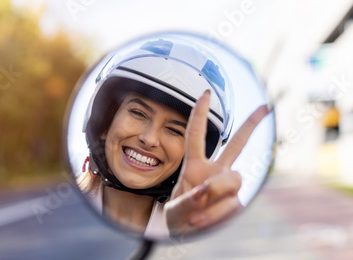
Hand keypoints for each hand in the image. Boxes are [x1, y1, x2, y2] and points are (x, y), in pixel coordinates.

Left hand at [164, 90, 269, 233]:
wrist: (186, 233)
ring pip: (233, 179)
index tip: (206, 93)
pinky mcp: (236, 202)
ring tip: (196, 214)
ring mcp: (228, 186)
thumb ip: (187, 200)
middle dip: (251, 124)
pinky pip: (232, 204)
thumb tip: (206, 190)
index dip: (199, 114)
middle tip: (265, 107)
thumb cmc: (178, 216)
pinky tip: (203, 220)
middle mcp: (215, 171)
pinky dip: (216, 214)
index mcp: (195, 165)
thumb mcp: (174, 209)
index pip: (196, 136)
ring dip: (215, 195)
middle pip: (237, 144)